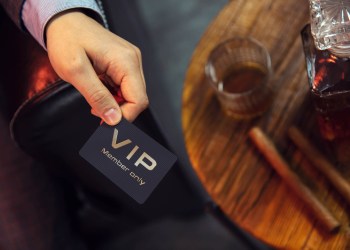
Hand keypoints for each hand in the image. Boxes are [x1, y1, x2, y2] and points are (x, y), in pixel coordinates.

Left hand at [46, 10, 148, 124]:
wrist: (65, 21)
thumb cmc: (67, 39)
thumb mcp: (76, 71)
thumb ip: (97, 97)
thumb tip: (114, 119)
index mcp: (126, 62)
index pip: (139, 100)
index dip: (124, 116)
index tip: (105, 122)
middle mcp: (133, 61)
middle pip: (137, 99)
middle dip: (118, 110)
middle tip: (95, 111)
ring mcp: (130, 62)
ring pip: (131, 94)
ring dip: (114, 102)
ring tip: (94, 98)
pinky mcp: (124, 64)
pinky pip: (125, 86)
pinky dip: (113, 94)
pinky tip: (99, 90)